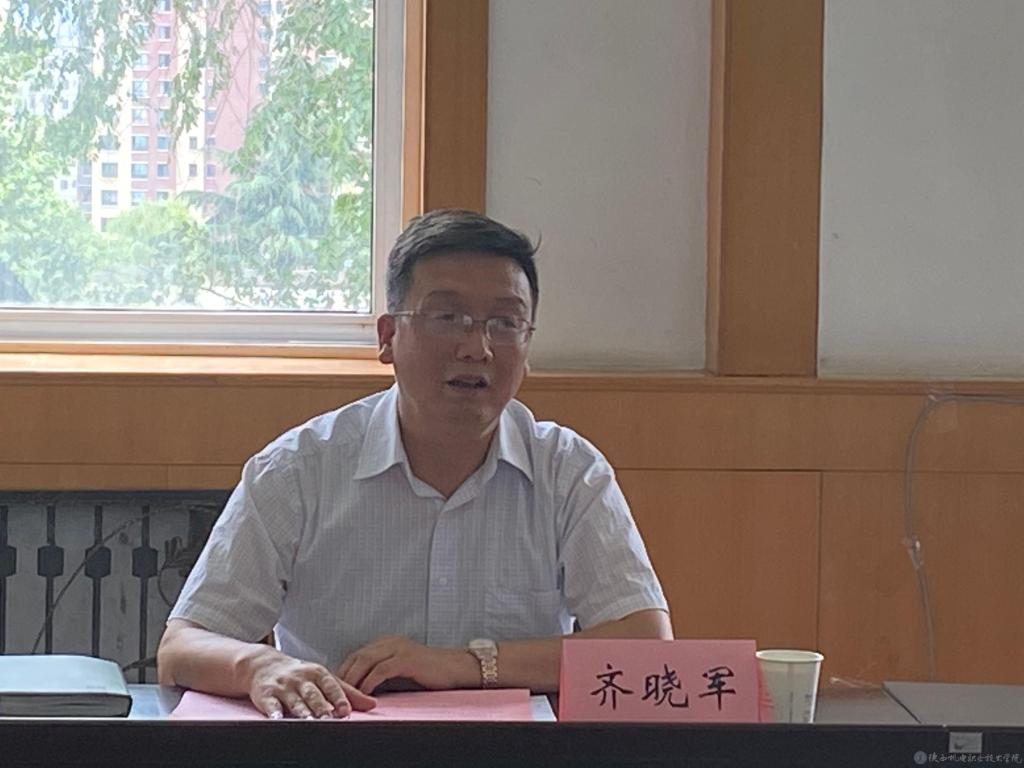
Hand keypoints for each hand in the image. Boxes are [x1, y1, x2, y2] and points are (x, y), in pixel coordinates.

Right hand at [247, 651, 376, 718]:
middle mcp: (301, 679)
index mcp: (317, 673)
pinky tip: (277, 718)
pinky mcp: (266, 694)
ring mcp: (283, 686)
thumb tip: (372, 704)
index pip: (331, 685)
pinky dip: (274, 712)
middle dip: (321, 707)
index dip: (339, 698)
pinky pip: (270, 704)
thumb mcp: (324, 678)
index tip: (346, 710)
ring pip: (294, 700)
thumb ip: (348, 692)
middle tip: (329, 718)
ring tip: (309, 720)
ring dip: (302, 711)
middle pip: (313, 694)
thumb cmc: (300, 675)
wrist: (265, 665)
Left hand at [336, 635, 477, 694]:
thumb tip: (362, 689)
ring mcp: (399, 648)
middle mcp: (390, 641)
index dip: (344, 670)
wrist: (456, 668)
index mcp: (387, 642)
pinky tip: (364, 693)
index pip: (357, 654)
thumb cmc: (430, 672)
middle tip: (335, 694)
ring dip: (353, 680)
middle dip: (344, 675)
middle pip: (358, 656)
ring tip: (346, 696)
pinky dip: (369, 682)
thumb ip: (383, 673)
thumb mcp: (402, 670)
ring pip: (366, 661)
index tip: (335, 687)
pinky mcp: (407, 658)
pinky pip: (381, 670)